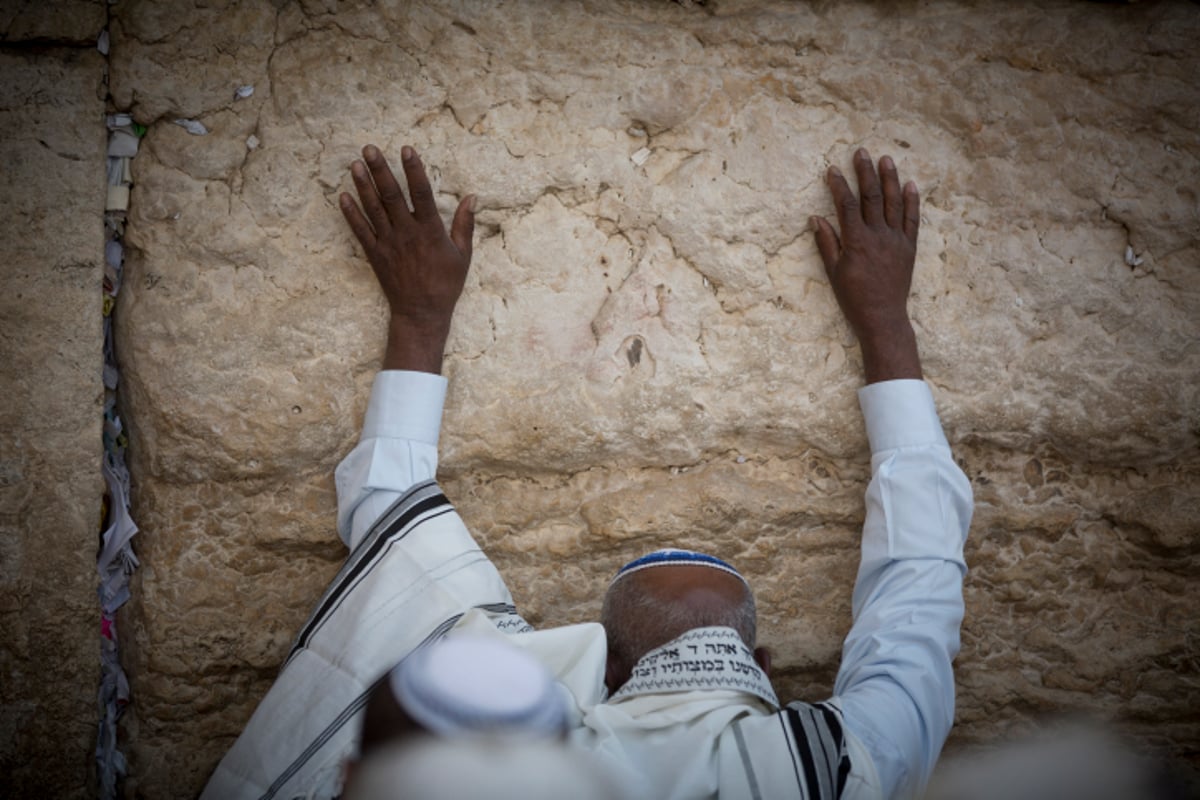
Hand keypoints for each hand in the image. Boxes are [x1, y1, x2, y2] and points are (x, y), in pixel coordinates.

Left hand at [340, 144, 475, 373]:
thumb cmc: (445, 284)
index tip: (407, 150)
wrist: (421, 313)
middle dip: (379, 170)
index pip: (421, 193)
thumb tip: (473, 197)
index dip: (413, 170)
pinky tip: (343, 196)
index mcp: (430, 231)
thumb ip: (465, 224)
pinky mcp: (375, 255)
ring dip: (363, 185)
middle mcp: (407, 234)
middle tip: (369, 148)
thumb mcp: (463, 255)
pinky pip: (360, 231)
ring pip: (373, 209)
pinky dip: (351, 214)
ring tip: (355, 164)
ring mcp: (389, 244)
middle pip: (391, 195)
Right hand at [811, 148, 921, 382]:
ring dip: (889, 178)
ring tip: (885, 159)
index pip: (847, 205)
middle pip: (872, 197)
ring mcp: (896, 240)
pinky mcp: (909, 247)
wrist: (883, 317)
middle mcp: (878, 236)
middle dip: (865, 172)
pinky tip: (910, 184)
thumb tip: (816, 218)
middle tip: (861, 152)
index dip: (839, 186)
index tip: (833, 169)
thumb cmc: (853, 298)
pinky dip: (912, 201)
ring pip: (894, 202)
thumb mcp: (834, 272)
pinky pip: (912, 219)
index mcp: (856, 242)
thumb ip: (826, 243)